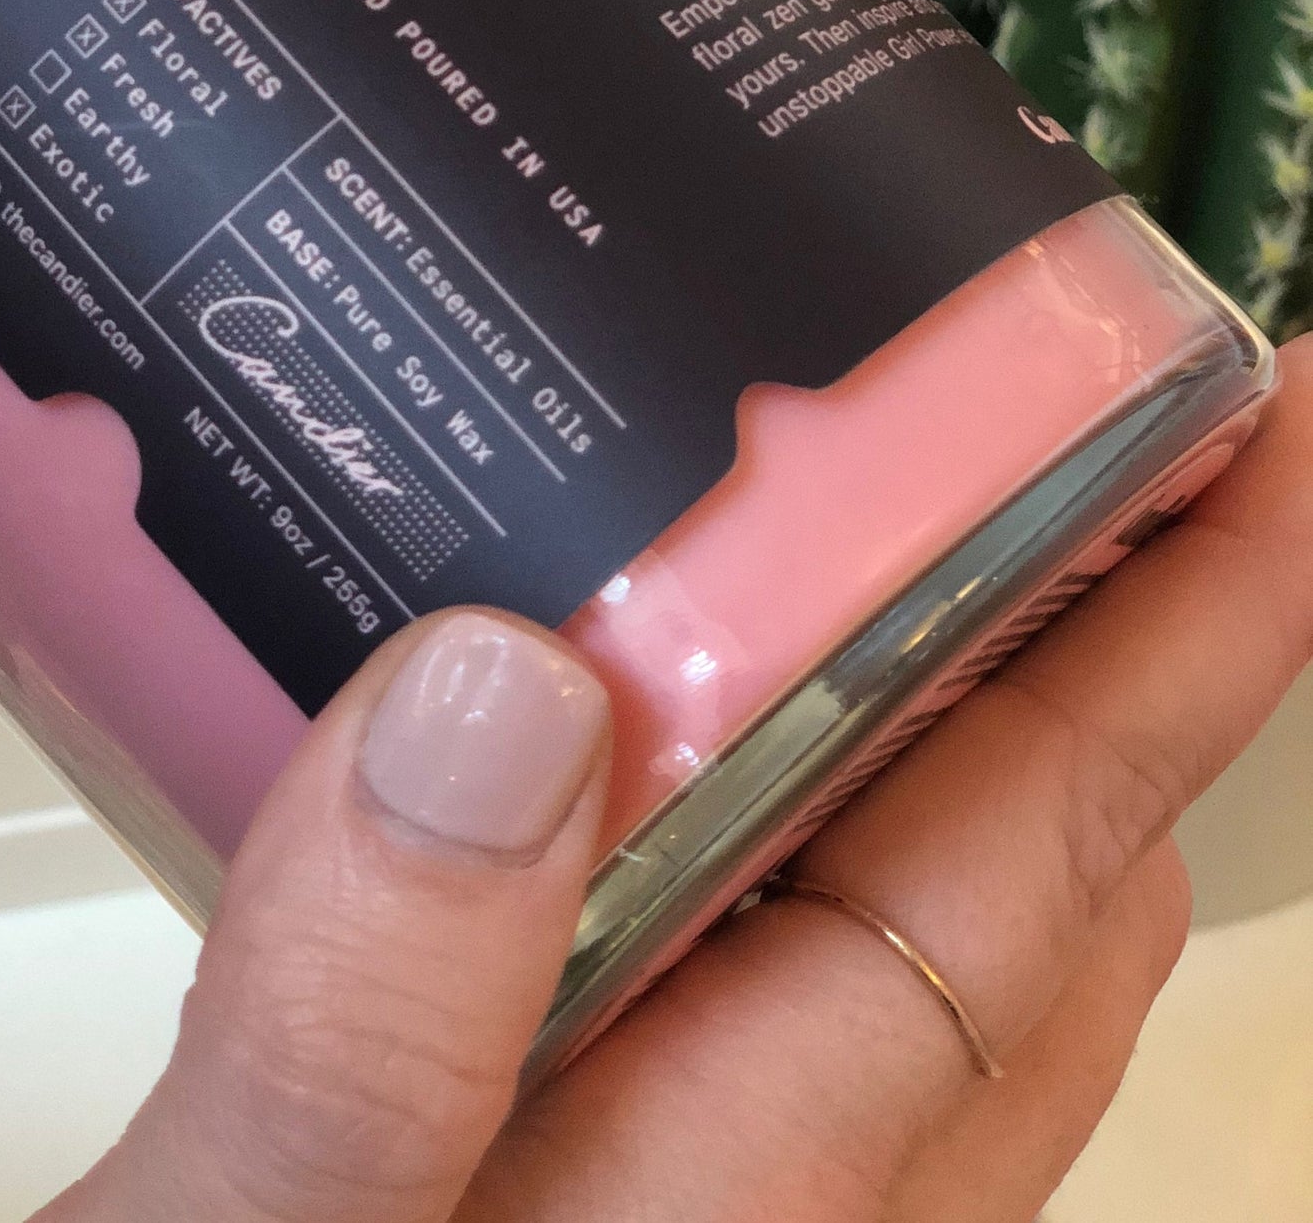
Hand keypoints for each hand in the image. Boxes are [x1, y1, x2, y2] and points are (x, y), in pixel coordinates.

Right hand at [44, 338, 1309, 1222]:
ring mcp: (704, 1209)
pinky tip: (711, 741)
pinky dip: (814, 827)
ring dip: (987, 738)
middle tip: (1121, 439)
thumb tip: (503, 697)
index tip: (1271, 435)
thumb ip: (357, 1027)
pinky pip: (797, 992)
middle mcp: (769, 1220)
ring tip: (959, 547)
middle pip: (1035, 908)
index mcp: (722, 1211)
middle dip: (1120, 659)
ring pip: (940, 959)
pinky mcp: (607, 1188)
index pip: (1017, 871)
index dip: (1173, 644)